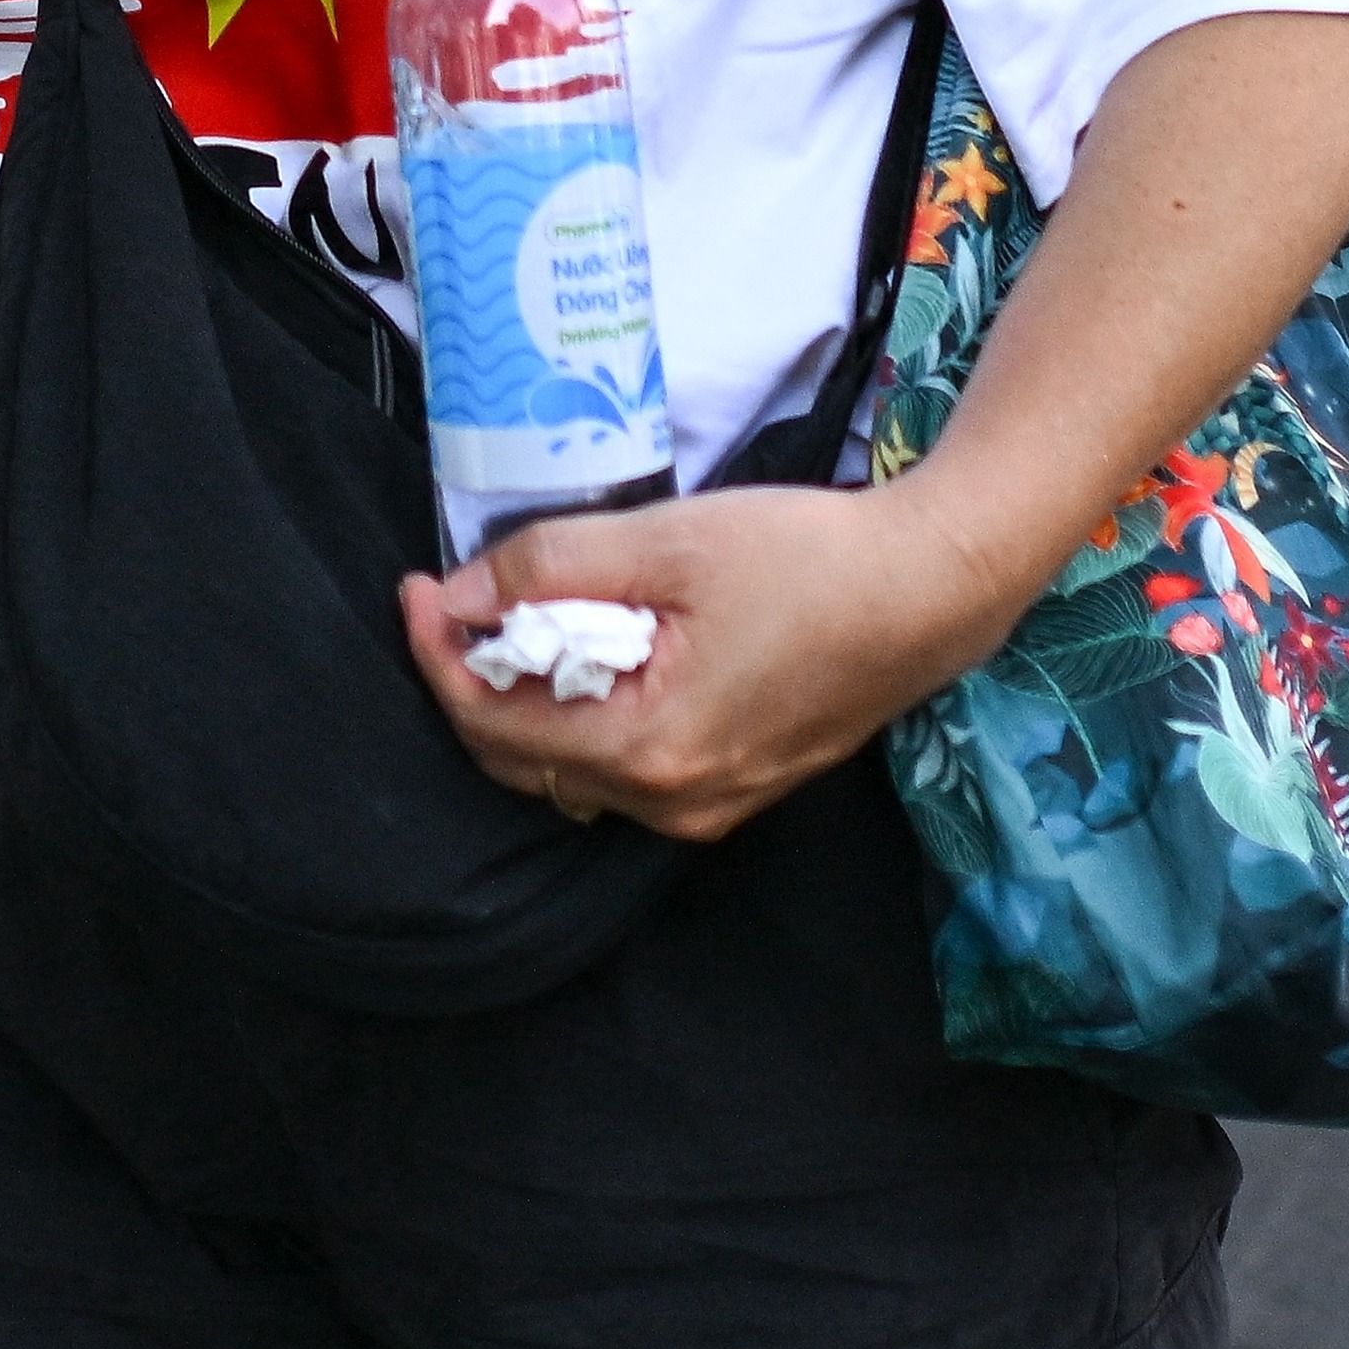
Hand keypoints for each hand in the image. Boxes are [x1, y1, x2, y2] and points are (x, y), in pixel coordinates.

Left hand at [390, 479, 997, 847]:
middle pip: (523, 762)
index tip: (418, 589)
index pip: (495, 725)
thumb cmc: (807, 559)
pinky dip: (586, 716)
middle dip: (474, 681)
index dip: (438, 656)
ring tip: (517, 619)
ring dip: (528, 702)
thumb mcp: (670, 541)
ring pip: (572, 771)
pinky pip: (625, 770)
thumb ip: (554, 567)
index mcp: (650, 751)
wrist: (929, 591)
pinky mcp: (734, 789)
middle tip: (454, 599)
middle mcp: (672, 803)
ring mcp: (708, 806)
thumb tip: (462, 595)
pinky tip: (589, 652)